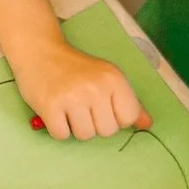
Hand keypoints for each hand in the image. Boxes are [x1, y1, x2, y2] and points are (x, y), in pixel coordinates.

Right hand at [16, 38, 151, 140]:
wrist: (40, 53)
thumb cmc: (76, 69)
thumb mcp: (107, 78)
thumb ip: (128, 101)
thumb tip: (147, 124)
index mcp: (114, 79)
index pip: (128, 118)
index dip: (115, 118)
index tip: (102, 107)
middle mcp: (96, 88)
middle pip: (106, 131)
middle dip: (94, 124)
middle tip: (82, 107)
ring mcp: (72, 97)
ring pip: (85, 136)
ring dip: (75, 128)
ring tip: (69, 110)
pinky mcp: (50, 106)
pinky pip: (62, 135)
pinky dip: (58, 129)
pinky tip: (56, 113)